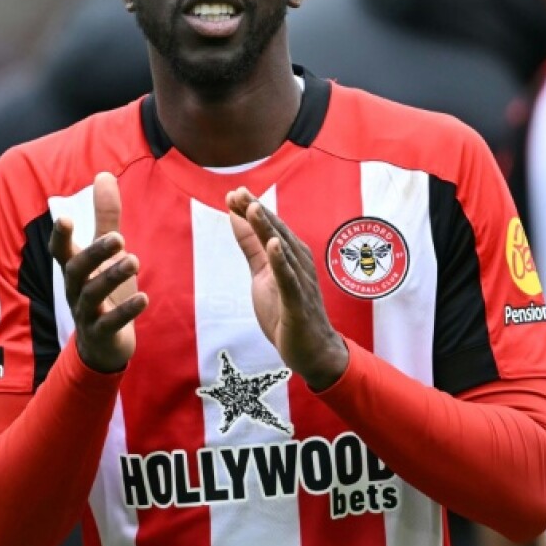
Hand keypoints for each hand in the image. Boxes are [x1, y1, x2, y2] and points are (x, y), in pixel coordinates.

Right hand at [49, 172, 147, 372]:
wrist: (103, 345)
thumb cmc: (105, 291)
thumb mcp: (107, 254)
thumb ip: (106, 217)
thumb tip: (104, 174)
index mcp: (75, 269)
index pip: (60, 250)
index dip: (60, 236)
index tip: (64, 217)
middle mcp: (76, 289)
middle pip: (77, 270)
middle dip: (95, 253)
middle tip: (119, 238)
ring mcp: (87, 313)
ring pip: (93, 295)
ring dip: (113, 277)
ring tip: (135, 260)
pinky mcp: (102, 334)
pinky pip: (110, 322)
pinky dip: (126, 311)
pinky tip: (144, 298)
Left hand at [226, 187, 347, 389]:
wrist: (312, 352)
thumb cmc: (288, 311)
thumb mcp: (262, 275)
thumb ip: (251, 247)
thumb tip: (236, 217)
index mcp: (290, 256)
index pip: (269, 228)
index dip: (251, 210)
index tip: (233, 193)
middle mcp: (298, 264)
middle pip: (276, 234)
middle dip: (257, 212)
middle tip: (239, 193)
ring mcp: (300, 283)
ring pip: (283, 252)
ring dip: (268, 230)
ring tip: (253, 208)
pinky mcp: (298, 304)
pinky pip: (289, 281)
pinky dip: (282, 262)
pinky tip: (273, 246)